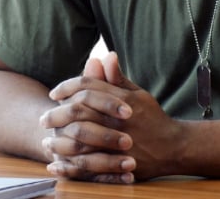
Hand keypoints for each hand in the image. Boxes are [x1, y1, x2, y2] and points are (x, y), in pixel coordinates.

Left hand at [42, 52, 181, 182]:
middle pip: (79, 111)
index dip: (66, 87)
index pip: (87, 86)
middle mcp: (119, 119)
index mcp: (123, 99)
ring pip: (81, 138)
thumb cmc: (152, 118)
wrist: (175, 148)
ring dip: (60, 139)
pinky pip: (89, 164)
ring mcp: (119, 142)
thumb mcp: (138, 94)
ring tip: (48, 139)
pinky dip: (70, 164)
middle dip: (57, 114)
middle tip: (44, 118)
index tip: (54, 94)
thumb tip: (105, 55)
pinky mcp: (119, 164)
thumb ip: (117, 78)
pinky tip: (58, 162)